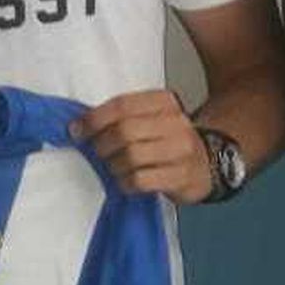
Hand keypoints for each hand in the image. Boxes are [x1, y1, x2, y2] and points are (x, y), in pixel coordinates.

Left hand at [70, 89, 212, 204]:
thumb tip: (78, 127)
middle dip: (102, 145)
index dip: (93, 119)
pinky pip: (140, 180)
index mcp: (164, 102)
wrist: (208, 164)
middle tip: (97, 153)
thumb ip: (121, 117)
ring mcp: (180, 150)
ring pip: (131, 157)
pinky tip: (125, 181)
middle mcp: (175, 122)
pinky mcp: (180, 177)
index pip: (122, 105)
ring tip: (114, 168)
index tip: (76, 131)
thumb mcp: (151, 118)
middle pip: (124, 131)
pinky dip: (125, 183)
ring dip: (113, 166)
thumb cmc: (168, 140)